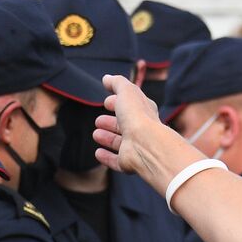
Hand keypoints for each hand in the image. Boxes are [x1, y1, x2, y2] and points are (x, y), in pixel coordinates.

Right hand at [92, 77, 199, 194]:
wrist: (146, 144)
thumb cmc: (137, 116)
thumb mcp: (126, 91)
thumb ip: (117, 83)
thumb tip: (107, 78)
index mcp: (143, 112)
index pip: (131, 106)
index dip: (119, 102)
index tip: (107, 101)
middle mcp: (141, 130)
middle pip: (124, 126)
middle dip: (111, 122)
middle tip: (98, 120)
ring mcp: (135, 148)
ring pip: (120, 143)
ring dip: (108, 138)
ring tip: (96, 134)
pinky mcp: (129, 163)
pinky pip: (117, 161)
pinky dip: (107, 157)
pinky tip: (98, 153)